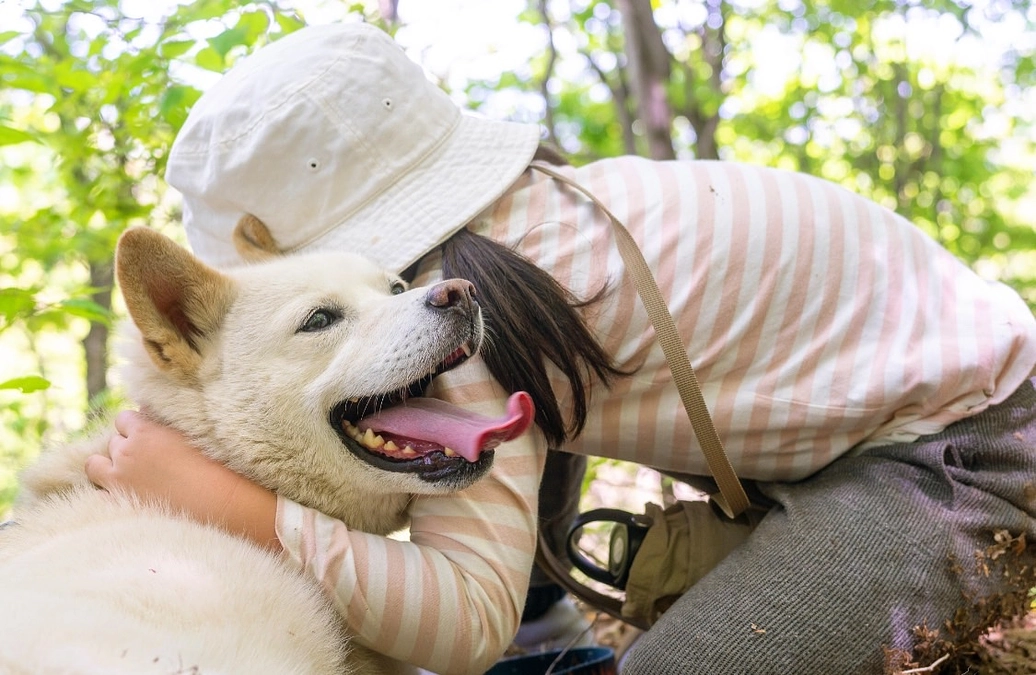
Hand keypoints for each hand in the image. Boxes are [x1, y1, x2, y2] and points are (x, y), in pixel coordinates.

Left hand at [86, 410, 280, 550]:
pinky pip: (97, 494)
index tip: (148, 436)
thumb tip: (146, 410)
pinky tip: (123, 496)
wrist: (217, 503)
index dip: (135, 427)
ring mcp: (118, 480)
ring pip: (93, 465)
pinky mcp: (117, 503)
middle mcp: (126, 453)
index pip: (123, 418)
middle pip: (112, 441)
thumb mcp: (190, 433)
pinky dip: (106, 494)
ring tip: (126, 475)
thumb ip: (163, 422)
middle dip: (125, 447)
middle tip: (147, 459)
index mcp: (145, 432)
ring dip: (106, 466)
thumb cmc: (212, 465)